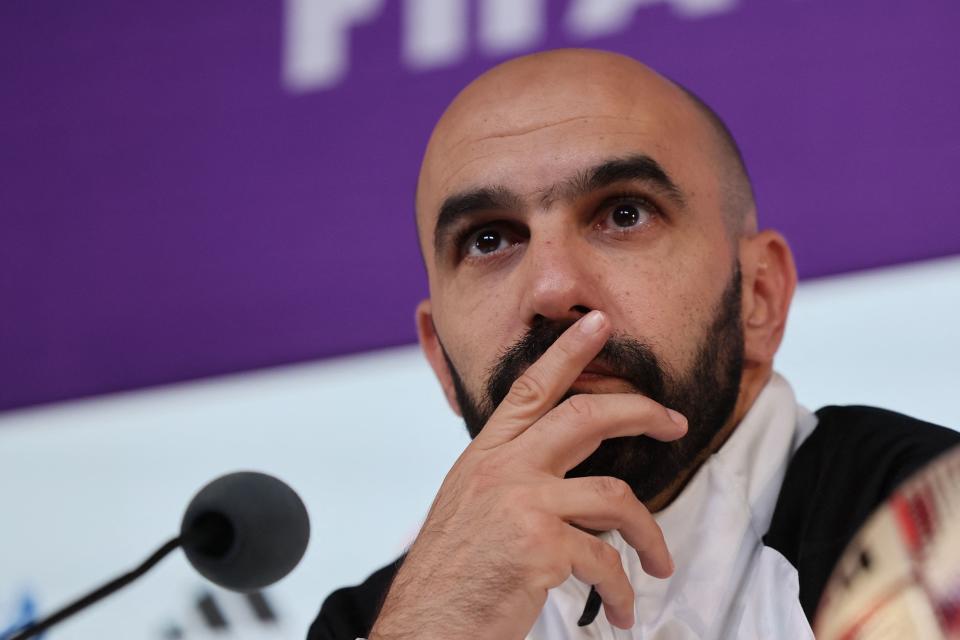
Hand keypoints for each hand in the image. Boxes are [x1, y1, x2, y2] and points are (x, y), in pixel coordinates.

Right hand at [369, 311, 687, 639]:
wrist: (426, 624)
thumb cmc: (450, 572)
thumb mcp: (469, 506)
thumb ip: (511, 479)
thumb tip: (565, 479)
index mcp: (487, 455)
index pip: (532, 388)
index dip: (568, 350)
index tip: (598, 322)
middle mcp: (503, 468)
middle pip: (586, 416)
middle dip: (640, 412)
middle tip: (674, 423)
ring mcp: (522, 503)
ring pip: (615, 497)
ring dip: (650, 535)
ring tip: (659, 564)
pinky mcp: (540, 547)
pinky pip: (606, 561)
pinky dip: (623, 591)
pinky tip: (621, 611)